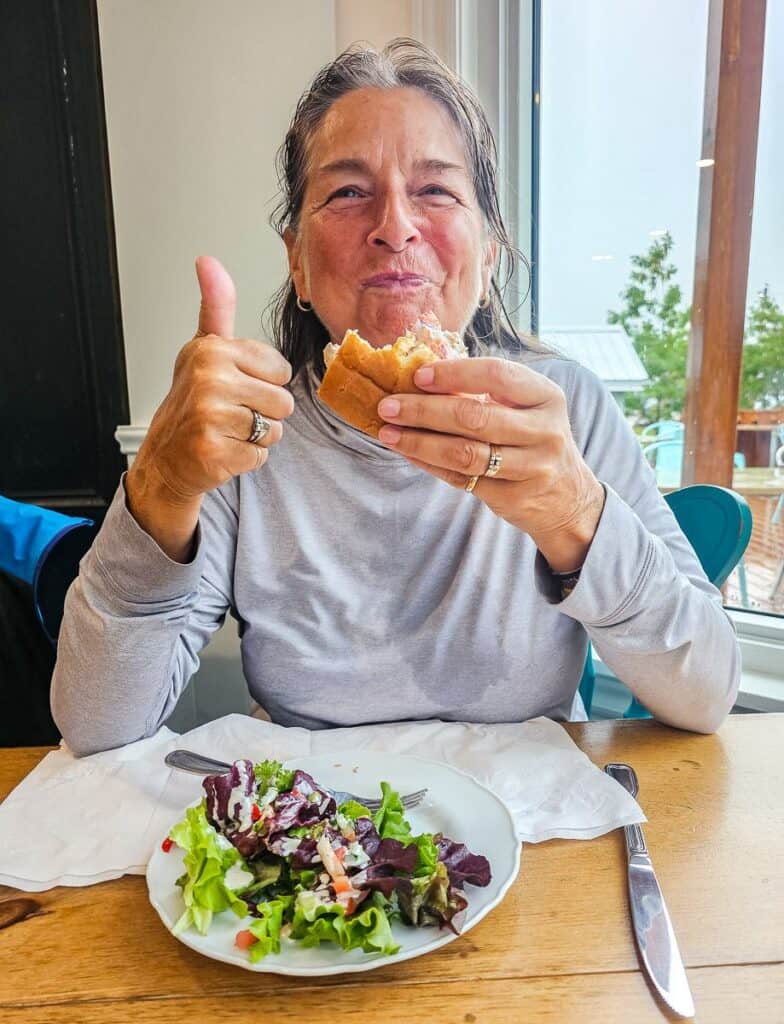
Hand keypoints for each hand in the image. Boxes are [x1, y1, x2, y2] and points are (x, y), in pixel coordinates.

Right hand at [125, 256, 293, 558]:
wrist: (165, 457)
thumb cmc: (191, 403)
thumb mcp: (204, 349)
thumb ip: (216, 307)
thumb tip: (208, 261)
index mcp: (212, 350)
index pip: (281, 370)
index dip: (264, 382)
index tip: (234, 385)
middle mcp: (209, 379)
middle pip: (283, 401)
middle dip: (263, 413)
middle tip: (230, 413)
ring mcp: (210, 416)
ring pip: (275, 429)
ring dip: (257, 437)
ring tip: (227, 431)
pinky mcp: (214, 450)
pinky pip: (261, 455)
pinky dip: (246, 458)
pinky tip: (222, 450)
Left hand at [376, 357, 605, 571]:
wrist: (567, 496)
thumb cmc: (534, 439)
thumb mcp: (527, 408)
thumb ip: (486, 391)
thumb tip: (423, 376)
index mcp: (547, 397)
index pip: (497, 375)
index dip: (454, 373)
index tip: (417, 376)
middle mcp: (544, 431)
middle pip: (475, 417)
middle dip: (424, 410)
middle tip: (388, 406)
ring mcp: (531, 468)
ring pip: (464, 453)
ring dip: (419, 441)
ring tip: (388, 432)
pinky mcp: (513, 497)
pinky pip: (461, 479)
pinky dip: (429, 464)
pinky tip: (408, 451)